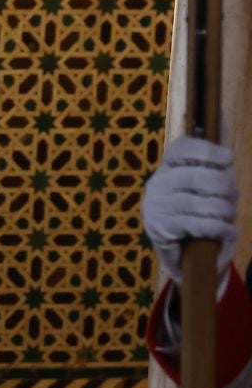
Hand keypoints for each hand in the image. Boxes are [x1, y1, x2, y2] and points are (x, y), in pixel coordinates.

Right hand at [144, 135, 235, 284]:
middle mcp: (156, 185)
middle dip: (222, 187)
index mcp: (167, 169)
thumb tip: (224, 129)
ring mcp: (155, 208)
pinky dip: (217, 227)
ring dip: (222, 210)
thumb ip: (215, 165)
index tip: (227, 159)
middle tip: (232, 197)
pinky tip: (226, 230)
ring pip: (196, 203)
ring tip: (230, 217)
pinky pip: (194, 224)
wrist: (186, 258)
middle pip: (194, 176)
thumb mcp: (210, 190)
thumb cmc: (201, 217)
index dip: (206, 151)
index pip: (181, 149)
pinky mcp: (158, 230)